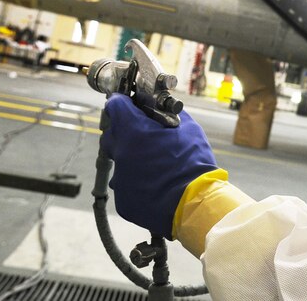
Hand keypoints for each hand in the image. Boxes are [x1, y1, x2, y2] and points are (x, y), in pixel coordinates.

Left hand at [99, 92, 217, 238]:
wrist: (195, 203)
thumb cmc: (194, 164)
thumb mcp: (188, 129)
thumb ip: (170, 115)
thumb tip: (164, 108)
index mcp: (134, 131)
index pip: (115, 106)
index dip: (123, 103)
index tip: (129, 105)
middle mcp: (121, 153)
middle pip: (111, 134)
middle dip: (123, 131)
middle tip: (142, 134)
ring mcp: (119, 179)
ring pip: (120, 161)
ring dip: (132, 158)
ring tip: (154, 164)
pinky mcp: (122, 201)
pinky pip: (126, 184)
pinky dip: (137, 182)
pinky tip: (155, 184)